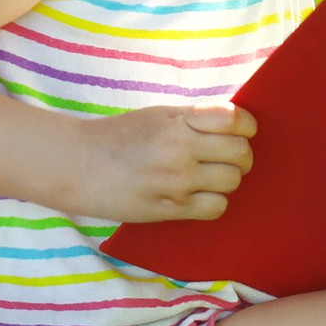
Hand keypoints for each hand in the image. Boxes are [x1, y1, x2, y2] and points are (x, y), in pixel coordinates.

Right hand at [71, 102, 257, 223]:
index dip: (248, 125)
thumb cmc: (121, 136)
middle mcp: (180, 149)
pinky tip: (199, 194)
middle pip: (240, 153)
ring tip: (209, 175)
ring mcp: (176, 181)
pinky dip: (215, 201)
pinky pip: (216, 207)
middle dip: (241, 155)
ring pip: (232, 181)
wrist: (78, 165)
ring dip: (228, 178)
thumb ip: (197, 119)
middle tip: (228, 156)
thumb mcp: (159, 116)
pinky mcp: (169, 209)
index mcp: (179, 121)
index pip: (234, 119)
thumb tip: (238, 127)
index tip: (243, 130)